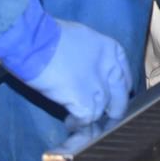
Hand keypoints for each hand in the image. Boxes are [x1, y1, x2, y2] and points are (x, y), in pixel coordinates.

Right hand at [0, 0, 131, 123]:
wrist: (35, 42)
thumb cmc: (51, 36)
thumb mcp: (83, 40)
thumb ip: (92, 56)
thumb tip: (87, 68)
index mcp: (112, 51)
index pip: (125, 78)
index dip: (118, 91)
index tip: (110, 98)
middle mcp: (111, 69)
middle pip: (120, 98)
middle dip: (112, 110)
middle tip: (99, 117)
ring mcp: (99, 87)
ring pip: (103, 111)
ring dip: (92, 119)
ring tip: (78, 121)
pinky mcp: (84, 101)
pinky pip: (87, 119)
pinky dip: (79, 124)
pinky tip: (70, 123)